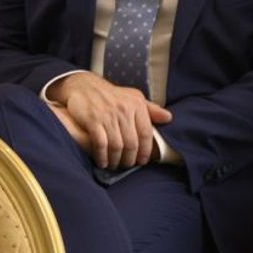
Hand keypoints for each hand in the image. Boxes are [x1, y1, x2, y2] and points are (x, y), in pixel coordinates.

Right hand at [50, 71, 171, 169]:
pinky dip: (102, 156)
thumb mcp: (133, 97)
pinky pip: (101, 144)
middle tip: (127, 165)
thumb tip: (168, 118)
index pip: (146, 133)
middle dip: (130, 159)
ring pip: (117, 146)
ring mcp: (108, 115)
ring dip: (116, 160)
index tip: (142, 161)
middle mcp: (124, 109)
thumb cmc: (112, 96)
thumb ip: (151, 109)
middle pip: (132, 143)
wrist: (84, 86)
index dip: (146, 150)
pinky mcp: (93, 120)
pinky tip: (102, 162)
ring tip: (115, 165)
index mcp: (137, 104)